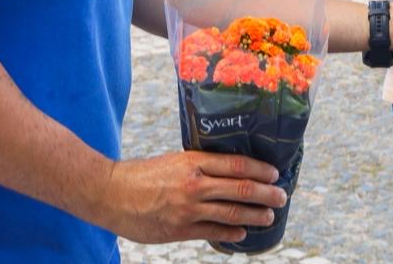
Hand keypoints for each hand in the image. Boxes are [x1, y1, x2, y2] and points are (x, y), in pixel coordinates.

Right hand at [99, 151, 286, 244]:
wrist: (110, 193)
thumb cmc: (142, 174)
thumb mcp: (174, 160)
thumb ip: (199, 166)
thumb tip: (230, 171)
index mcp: (193, 161)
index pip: (236, 165)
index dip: (259, 170)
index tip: (274, 174)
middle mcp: (194, 184)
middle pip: (240, 189)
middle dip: (266, 194)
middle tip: (281, 196)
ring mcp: (188, 209)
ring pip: (231, 212)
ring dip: (255, 215)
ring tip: (269, 216)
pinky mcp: (179, 229)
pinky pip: (213, 231)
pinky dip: (231, 232)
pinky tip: (243, 232)